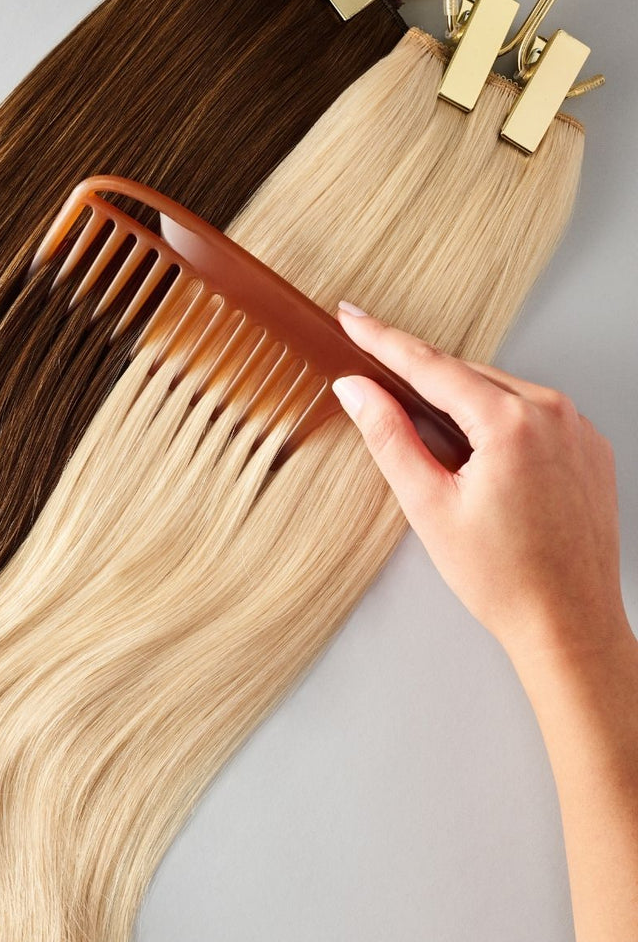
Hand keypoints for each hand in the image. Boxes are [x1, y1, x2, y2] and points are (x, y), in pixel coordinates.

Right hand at [332, 302, 632, 667]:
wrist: (569, 623)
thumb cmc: (504, 578)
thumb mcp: (428, 505)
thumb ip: (389, 437)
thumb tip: (356, 390)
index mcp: (510, 422)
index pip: (429, 365)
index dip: (382, 340)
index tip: (352, 317)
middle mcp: (552, 412)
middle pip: (466, 375)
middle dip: (420, 378)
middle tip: (377, 384)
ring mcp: (577, 428)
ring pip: (500, 392)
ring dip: (461, 403)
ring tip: (437, 451)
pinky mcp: (589, 447)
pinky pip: (532, 414)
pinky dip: (498, 420)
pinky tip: (479, 458)